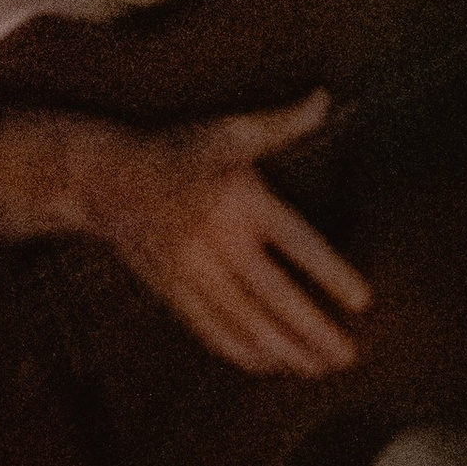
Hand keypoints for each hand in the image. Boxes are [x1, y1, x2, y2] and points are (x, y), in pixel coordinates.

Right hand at [76, 94, 369, 375]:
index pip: (297, 243)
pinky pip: (215, 333)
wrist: (104, 177)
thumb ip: (279, 123)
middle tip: (350, 356)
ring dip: (288, 352)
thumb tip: (325, 98)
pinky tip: (276, 365)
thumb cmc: (178, 150)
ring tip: (321, 367)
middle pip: (276, 297)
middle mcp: (216, 237)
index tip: (363, 301)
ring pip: (248, 325)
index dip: (332, 274)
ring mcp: (191, 270)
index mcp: (238, 197)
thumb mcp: (227, 130)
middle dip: (315, 331)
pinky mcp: (173, 292)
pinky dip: (248, 354)